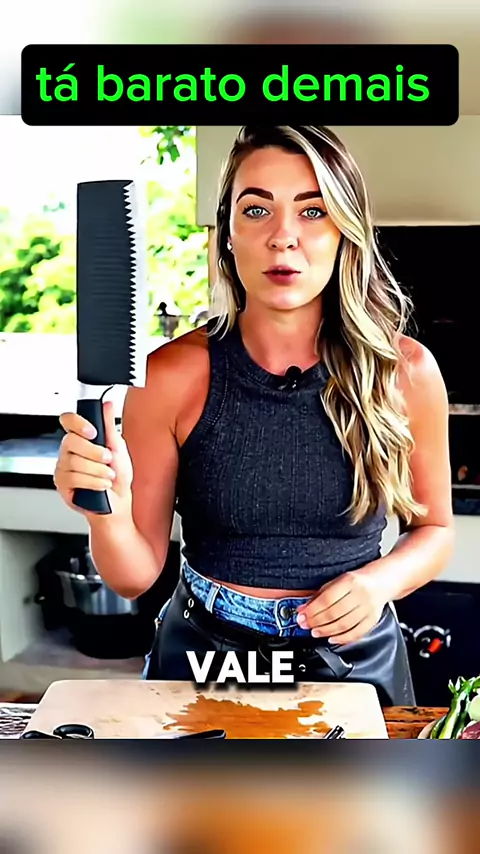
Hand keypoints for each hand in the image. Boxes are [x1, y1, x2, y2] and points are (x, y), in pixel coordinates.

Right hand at [54, 400, 132, 518]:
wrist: (118, 503)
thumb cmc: (117, 477)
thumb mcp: (118, 447)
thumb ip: (110, 426)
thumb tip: (107, 404)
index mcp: (80, 439)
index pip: (68, 421)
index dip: (77, 423)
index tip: (93, 432)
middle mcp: (68, 452)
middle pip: (70, 441)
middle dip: (94, 452)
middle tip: (108, 460)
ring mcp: (63, 468)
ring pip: (74, 462)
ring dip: (98, 470)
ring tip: (108, 476)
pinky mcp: (62, 485)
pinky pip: (74, 478)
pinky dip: (93, 482)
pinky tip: (101, 485)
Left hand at [296, 570, 385, 644]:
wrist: (382, 581)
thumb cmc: (358, 581)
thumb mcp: (338, 581)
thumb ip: (320, 595)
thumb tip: (303, 609)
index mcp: (350, 581)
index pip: (327, 599)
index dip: (312, 610)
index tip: (302, 617)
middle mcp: (361, 594)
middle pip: (335, 613)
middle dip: (317, 622)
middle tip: (306, 626)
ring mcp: (369, 608)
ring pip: (345, 625)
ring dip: (327, 631)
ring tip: (316, 632)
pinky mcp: (373, 620)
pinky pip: (357, 633)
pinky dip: (342, 638)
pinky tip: (332, 638)